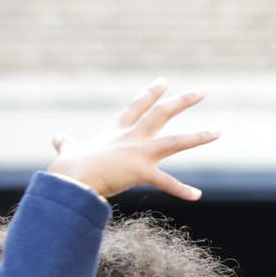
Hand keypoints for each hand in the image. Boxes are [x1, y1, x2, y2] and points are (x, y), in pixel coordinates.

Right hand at [45, 78, 218, 199]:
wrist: (69, 178)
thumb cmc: (68, 168)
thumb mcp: (68, 151)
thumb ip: (66, 144)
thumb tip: (56, 137)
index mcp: (117, 133)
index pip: (137, 107)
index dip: (151, 93)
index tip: (164, 81)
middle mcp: (132, 138)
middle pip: (161, 113)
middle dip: (183, 101)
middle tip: (203, 91)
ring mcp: (138, 153)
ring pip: (175, 140)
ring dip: (199, 136)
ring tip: (219, 131)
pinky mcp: (140, 171)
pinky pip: (165, 182)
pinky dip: (181, 190)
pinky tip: (197, 195)